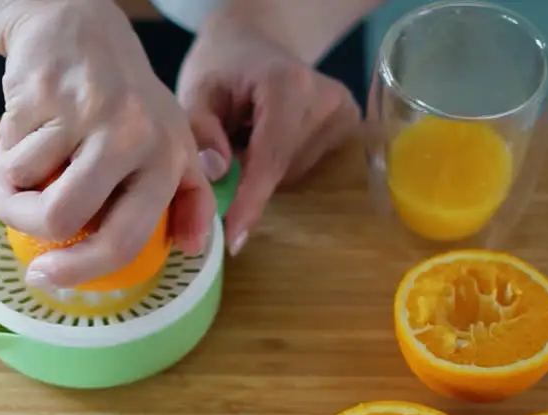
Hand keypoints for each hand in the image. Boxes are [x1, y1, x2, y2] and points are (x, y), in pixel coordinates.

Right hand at [0, 0, 215, 289]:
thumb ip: (187, 194)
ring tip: (23, 160)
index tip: (46, 277)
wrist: (80, 26)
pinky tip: (27, 126)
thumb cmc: (127, 97)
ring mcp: (86, 114)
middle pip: (62, 219)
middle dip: (25, 226)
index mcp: (167, 159)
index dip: (80, 271)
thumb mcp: (172, 137)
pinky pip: (8, 149)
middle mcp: (132, 137)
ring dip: (10, 181)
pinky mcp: (45, 94)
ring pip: (24, 182)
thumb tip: (191, 248)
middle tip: (14, 217)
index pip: (124, 239)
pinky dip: (6, 148)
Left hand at [178, 10, 362, 254]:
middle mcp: (327, 100)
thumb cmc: (222, 66)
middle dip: (246, 178)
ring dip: (262, 168)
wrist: (255, 43)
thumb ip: (200, 129)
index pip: (270, 158)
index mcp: (288, 85)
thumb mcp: (197, 90)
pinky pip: (305, 167)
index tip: (233, 239)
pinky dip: (279, 162)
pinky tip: (266, 136)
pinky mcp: (350, 127)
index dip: (251, 201)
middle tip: (222, 153)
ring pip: (292, 172)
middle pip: (281, 169)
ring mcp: (344, 115)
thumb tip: (217, 173)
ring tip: (245, 135)